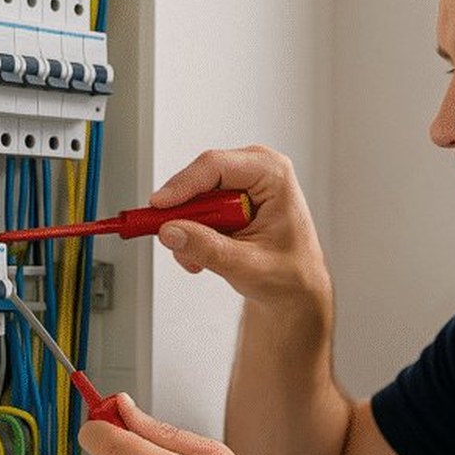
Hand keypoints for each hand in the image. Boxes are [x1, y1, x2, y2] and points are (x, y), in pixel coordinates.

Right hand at [152, 145, 329, 304]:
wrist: (296, 288)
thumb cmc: (290, 273)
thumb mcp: (248, 265)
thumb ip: (207, 248)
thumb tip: (172, 232)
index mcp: (273, 174)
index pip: (216, 166)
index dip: (182, 185)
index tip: (159, 207)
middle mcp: (257, 170)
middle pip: (200, 179)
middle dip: (184, 214)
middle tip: (175, 240)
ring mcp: (242, 182)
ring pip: (193, 196)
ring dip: (189, 229)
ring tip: (200, 259)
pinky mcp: (229, 197)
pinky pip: (195, 208)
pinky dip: (192, 233)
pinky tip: (205, 254)